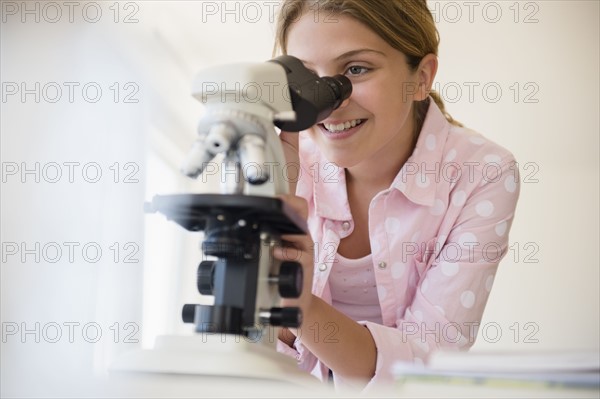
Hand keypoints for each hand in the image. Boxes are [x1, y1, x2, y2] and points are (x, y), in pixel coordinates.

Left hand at [273, 194, 313, 318]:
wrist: (294, 301)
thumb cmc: (280, 277)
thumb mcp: (271, 253)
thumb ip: (263, 239)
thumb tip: (243, 228)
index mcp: (291, 232)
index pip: (296, 207)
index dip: (288, 199)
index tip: (276, 197)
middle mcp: (300, 239)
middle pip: (302, 212)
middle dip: (291, 205)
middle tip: (280, 204)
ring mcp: (305, 252)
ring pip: (304, 232)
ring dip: (289, 230)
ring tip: (277, 231)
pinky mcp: (306, 267)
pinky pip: (302, 255)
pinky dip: (289, 253)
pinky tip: (278, 253)